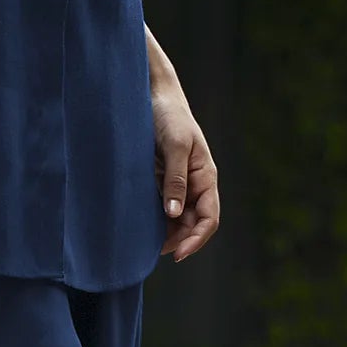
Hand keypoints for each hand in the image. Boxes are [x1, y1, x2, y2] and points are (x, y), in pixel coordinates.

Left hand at [148, 46, 221, 264]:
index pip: (209, 217)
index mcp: (205, 176)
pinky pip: (158, 206)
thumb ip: (176, 180)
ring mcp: (176, 182)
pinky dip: (152, 219)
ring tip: (143, 244)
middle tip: (152, 251)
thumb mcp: (176, 146)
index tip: (178, 254)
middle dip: (177, 240)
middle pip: (191, 222)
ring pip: (175, 218)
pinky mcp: (158, 178)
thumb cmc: (169, 116)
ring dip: (164, 232)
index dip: (196, 239)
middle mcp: (193, 183)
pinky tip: (137, 226)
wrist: (150, 93)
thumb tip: (174, 214)